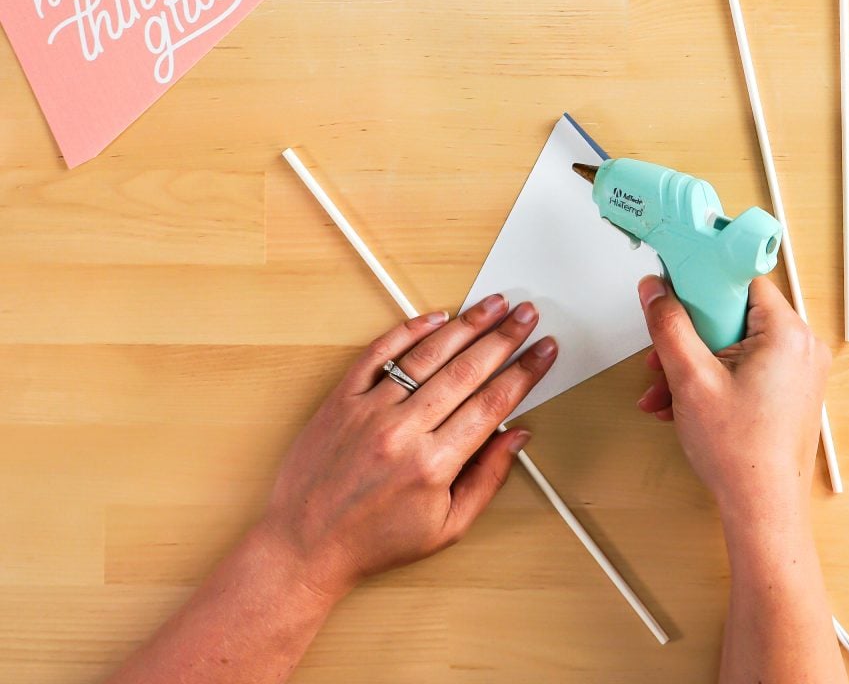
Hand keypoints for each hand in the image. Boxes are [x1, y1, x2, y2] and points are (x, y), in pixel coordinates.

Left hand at [257, 294, 557, 598]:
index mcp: (432, 465)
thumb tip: (517, 436)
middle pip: (466, 371)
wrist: (304, 545)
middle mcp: (401, 432)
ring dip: (466, 325)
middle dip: (504, 338)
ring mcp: (368, 410)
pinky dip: (408, 330)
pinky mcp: (340, 399)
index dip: (524, 373)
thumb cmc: (375, 540)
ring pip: (426, 355)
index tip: (543, 351)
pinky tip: (436, 317)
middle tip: (527, 316)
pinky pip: (378, 354)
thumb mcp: (447, 527)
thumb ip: (488, 479)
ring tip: (493, 305)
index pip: (492, 405)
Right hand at [635, 275, 830, 518]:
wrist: (763, 508)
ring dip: (692, 366)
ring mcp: (798, 372)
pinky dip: (712, 381)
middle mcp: (801, 347)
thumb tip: (655, 290)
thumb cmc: (741, 454)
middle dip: (687, 340)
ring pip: (733, 346)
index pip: (739, 280)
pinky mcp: (789, 392)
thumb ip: (669, 326)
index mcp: (787, 333)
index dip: (701, 285)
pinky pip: (744, 369)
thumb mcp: (690, 379)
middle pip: (732, 316)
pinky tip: (682, 406)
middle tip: (661, 360)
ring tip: (664, 394)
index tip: (673, 292)